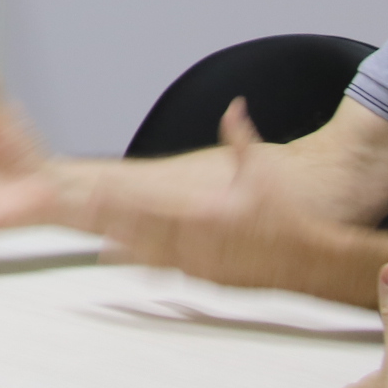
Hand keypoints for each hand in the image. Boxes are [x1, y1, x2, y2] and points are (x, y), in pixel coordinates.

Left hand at [88, 101, 327, 285]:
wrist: (308, 263)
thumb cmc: (286, 218)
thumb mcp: (262, 172)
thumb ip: (242, 138)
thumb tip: (234, 107)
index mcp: (207, 214)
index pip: (154, 206)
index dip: (122, 199)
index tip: (96, 189)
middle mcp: (198, 242)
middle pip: (143, 233)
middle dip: (112, 223)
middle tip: (79, 212)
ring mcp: (201, 265)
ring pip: (151, 257)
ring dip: (123, 247)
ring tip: (95, 241)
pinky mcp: (207, 280)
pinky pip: (168, 273)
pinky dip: (144, 266)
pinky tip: (124, 262)